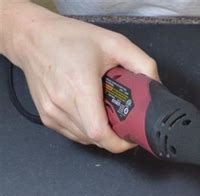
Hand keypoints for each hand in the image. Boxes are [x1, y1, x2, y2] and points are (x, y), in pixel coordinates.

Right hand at [5, 3, 158, 151]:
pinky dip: (86, 131)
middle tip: (126, 124)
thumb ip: (142, 63)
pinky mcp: (46, 117)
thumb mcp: (114, 43)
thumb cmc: (70, 39)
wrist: (32, 38)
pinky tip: (93, 115)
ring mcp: (52, 113)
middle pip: (95, 139)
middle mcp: (63, 104)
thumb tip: (157, 86)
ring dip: (101, 135)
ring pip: (84, 139)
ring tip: (109, 116)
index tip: (132, 138)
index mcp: (80, 87)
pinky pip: (72, 134)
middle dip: (115, 137)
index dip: (119, 143)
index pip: (99, 132)